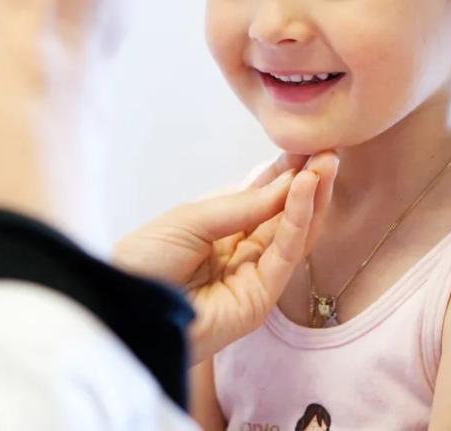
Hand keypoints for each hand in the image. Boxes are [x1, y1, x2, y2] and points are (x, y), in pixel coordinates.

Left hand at [114, 152, 338, 362]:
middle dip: (308, 183)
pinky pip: (287, 255)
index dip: (286, 174)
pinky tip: (305, 189)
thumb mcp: (193, 219)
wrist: (122, 305)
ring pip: (295, 236)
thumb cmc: (143, 260)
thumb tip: (290, 180)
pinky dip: (299, 220)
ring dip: (313, 198)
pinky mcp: (260, 300)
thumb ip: (244, 205)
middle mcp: (240, 254)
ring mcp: (252, 278)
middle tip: (328, 152)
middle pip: (286, 217)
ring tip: (325, 163)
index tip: (308, 145)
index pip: (264, 200)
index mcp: (220, 231)